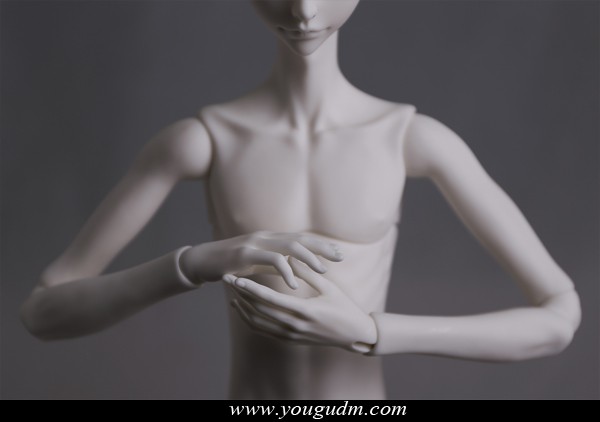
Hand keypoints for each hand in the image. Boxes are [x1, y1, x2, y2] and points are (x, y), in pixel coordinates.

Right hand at [180, 231, 343, 288]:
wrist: (203, 261)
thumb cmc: (232, 264)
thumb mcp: (258, 263)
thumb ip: (277, 264)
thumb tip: (298, 270)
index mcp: (271, 238)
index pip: (302, 238)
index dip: (321, 245)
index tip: (339, 253)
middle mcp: (266, 237)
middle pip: (300, 238)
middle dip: (322, 247)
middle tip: (340, 257)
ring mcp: (256, 243)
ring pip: (289, 246)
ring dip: (308, 258)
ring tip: (323, 271)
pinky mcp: (245, 254)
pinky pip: (271, 260)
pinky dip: (285, 271)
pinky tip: (294, 283)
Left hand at [224, 257, 377, 353]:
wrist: (354, 335)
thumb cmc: (345, 307)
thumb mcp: (329, 287)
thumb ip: (307, 272)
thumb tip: (289, 256)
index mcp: (304, 310)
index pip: (270, 299)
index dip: (250, 289)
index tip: (236, 278)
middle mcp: (294, 325)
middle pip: (258, 310)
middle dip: (240, 294)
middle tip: (227, 279)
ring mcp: (291, 335)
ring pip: (258, 323)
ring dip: (242, 308)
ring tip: (232, 294)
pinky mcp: (290, 340)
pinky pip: (264, 331)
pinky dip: (251, 320)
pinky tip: (245, 309)